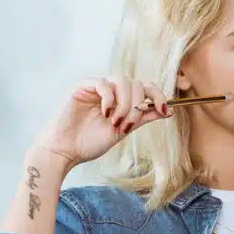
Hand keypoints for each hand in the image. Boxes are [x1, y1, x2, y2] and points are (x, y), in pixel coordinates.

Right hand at [30, 76, 170, 168]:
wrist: (65, 151)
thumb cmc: (89, 143)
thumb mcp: (123, 131)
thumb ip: (143, 118)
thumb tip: (169, 111)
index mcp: (122, 100)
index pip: (145, 88)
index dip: (158, 96)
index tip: (164, 111)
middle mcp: (111, 91)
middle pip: (136, 84)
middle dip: (137, 106)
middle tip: (126, 126)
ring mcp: (97, 87)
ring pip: (123, 81)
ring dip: (125, 104)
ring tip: (115, 122)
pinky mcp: (82, 86)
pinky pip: (103, 83)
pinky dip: (109, 99)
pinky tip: (105, 113)